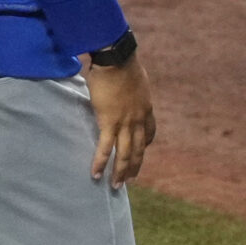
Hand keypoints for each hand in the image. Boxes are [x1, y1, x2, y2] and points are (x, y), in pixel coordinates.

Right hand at [86, 56, 157, 189]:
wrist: (116, 59)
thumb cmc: (121, 64)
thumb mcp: (134, 80)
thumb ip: (130, 89)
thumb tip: (122, 87)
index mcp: (146, 108)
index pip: (149, 132)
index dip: (145, 144)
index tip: (142, 151)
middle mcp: (139, 119)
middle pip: (139, 148)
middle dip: (134, 166)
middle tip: (130, 180)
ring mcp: (125, 122)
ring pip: (125, 153)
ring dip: (120, 171)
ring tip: (116, 185)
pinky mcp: (109, 121)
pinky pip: (106, 147)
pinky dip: (101, 162)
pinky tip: (96, 174)